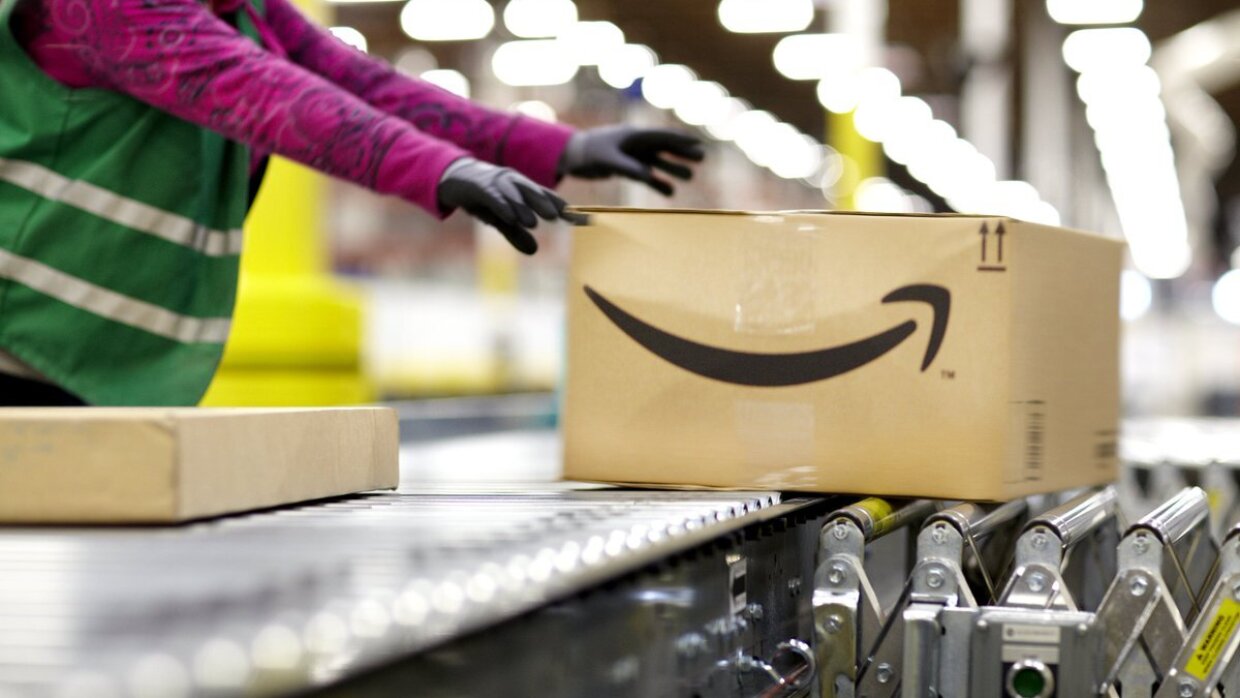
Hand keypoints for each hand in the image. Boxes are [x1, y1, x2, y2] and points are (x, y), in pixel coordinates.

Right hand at [437, 158, 585, 254]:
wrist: (454, 179)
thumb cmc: (483, 198)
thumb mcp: (500, 219)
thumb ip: (516, 233)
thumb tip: (534, 251)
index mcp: (523, 189)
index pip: (546, 197)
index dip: (562, 207)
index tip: (579, 218)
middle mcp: (513, 182)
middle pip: (532, 192)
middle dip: (544, 204)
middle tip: (556, 217)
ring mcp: (496, 182)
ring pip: (513, 194)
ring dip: (524, 207)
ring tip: (533, 223)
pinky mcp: (479, 187)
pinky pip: (492, 196)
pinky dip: (501, 205)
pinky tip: (509, 217)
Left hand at [560, 126, 704, 195]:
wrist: (572, 155)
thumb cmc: (588, 152)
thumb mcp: (607, 160)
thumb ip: (628, 167)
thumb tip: (648, 176)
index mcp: (633, 135)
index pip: (661, 136)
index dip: (680, 140)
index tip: (697, 143)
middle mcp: (636, 144)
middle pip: (664, 147)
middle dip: (683, 153)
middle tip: (702, 158)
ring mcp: (632, 155)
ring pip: (658, 161)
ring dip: (673, 169)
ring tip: (690, 177)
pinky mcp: (626, 166)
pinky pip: (646, 174)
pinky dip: (657, 182)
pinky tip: (670, 192)